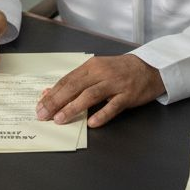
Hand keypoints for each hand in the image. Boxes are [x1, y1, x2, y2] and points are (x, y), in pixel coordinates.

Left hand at [36, 55, 164, 127]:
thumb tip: (50, 92)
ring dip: (73, 107)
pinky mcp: (128, 95)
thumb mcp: (97, 71)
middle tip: (43, 114)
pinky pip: (113, 106)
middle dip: (56, 101)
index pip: (67, 80)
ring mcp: (115, 84)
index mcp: (91, 66)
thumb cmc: (119, 71)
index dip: (52, 93)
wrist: (149, 68)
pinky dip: (102, 114)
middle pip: (75, 86)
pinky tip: (92, 123)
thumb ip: (76, 81)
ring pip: (90, 95)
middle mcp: (101, 73)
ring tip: (60, 119)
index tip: (40, 105)